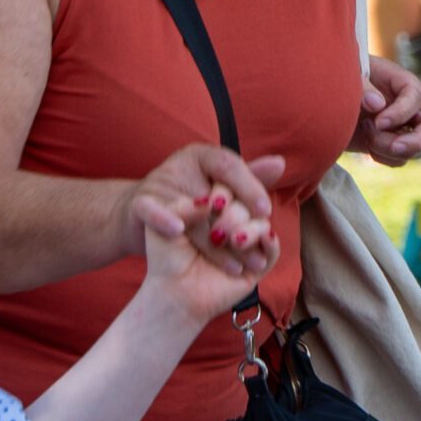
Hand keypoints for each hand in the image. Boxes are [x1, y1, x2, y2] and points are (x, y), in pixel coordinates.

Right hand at [127, 143, 280, 256]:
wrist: (143, 218)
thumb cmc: (189, 202)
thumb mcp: (219, 188)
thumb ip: (249, 177)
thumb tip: (280, 163)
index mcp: (203, 156)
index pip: (229, 165)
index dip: (249, 186)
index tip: (265, 211)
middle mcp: (181, 164)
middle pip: (212, 191)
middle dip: (234, 222)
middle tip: (252, 244)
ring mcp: (158, 182)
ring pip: (189, 209)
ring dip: (209, 238)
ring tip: (234, 264)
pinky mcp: (140, 202)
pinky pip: (151, 209)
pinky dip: (164, 218)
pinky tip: (178, 232)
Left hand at [142, 187, 278, 322]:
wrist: (173, 291)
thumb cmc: (167, 256)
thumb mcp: (167, 223)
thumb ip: (186, 205)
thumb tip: (210, 201)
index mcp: (213, 204)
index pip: (230, 183)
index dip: (226, 191)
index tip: (214, 204)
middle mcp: (233, 219)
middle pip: (246, 202)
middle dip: (233, 214)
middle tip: (216, 234)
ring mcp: (247, 240)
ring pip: (261, 221)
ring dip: (249, 228)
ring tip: (234, 240)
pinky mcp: (258, 263)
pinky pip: (273, 247)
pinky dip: (267, 241)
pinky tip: (256, 240)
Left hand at [349, 54, 420, 165]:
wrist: (326, 100)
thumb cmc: (339, 79)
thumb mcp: (347, 76)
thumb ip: (362, 87)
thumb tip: (377, 104)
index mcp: (401, 82)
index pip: (416, 96)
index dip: (402, 112)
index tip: (379, 122)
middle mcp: (409, 106)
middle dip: (418, 141)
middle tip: (395, 147)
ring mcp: (404, 127)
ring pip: (413, 148)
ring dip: (387, 148)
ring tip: (364, 131)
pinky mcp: (393, 144)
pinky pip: (398, 159)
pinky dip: (381, 157)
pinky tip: (365, 143)